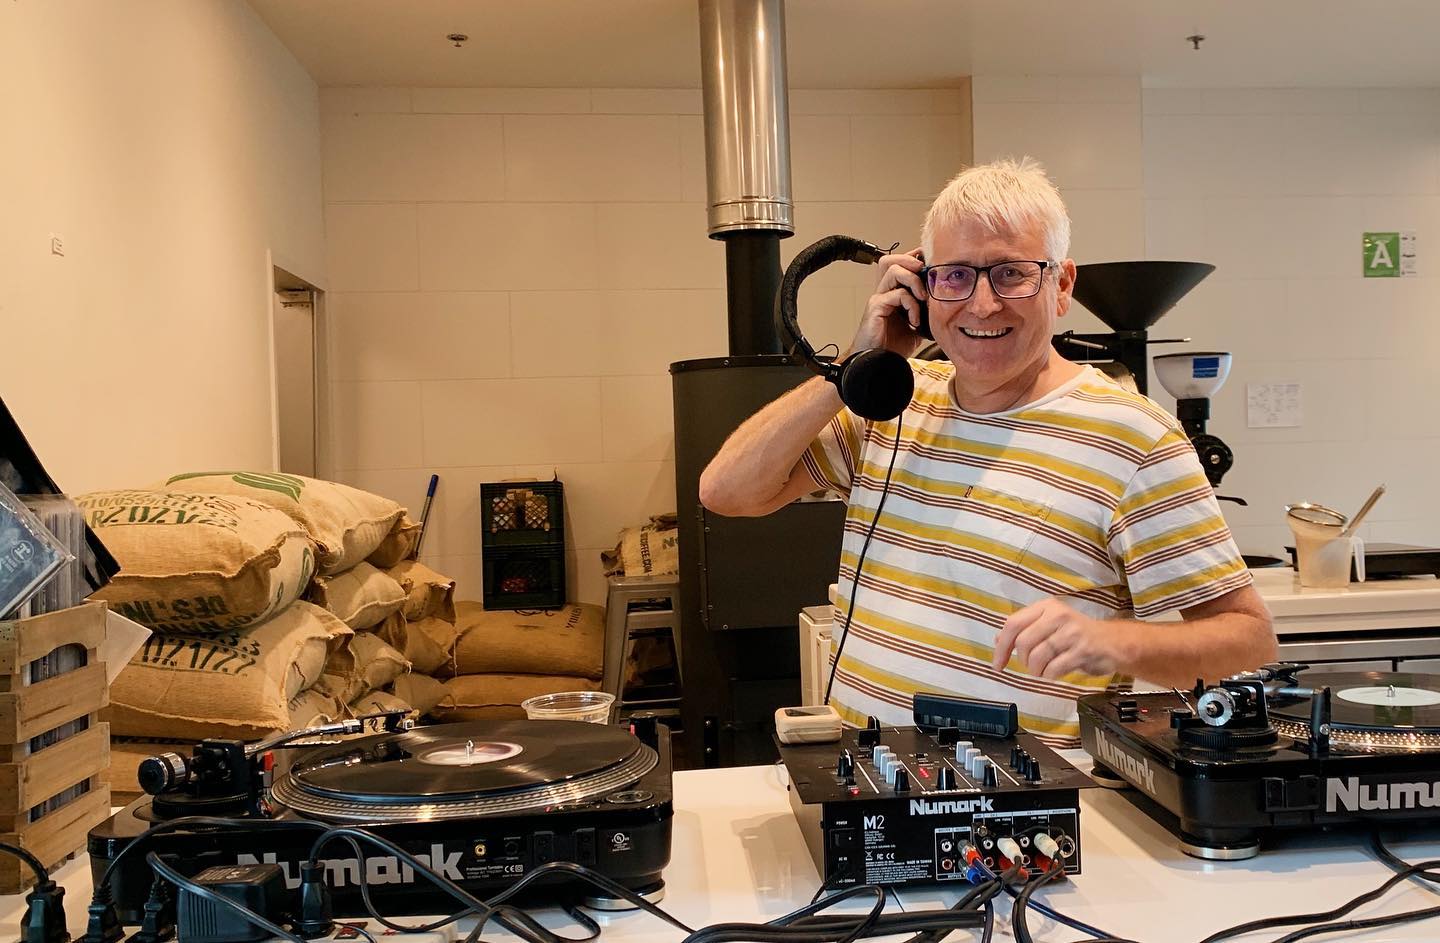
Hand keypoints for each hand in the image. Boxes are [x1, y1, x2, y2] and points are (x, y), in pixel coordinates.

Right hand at [849, 248, 926, 356]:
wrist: (879, 362)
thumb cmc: (893, 346)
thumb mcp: (916, 325)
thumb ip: (925, 311)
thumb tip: (943, 303)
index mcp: (892, 293)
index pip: (900, 265)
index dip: (914, 259)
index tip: (931, 266)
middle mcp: (884, 292)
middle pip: (891, 260)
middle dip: (910, 261)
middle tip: (925, 274)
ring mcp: (879, 298)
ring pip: (893, 271)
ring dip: (913, 280)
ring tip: (922, 297)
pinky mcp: (876, 307)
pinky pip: (897, 294)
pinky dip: (911, 304)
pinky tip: (914, 320)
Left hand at [992, 598, 1131, 679]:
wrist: (1114, 642)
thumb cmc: (1076, 634)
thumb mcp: (1049, 625)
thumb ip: (1025, 630)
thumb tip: (997, 640)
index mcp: (1046, 607)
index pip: (1013, 624)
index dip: (1001, 647)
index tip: (998, 664)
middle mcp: (1058, 615)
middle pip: (1023, 643)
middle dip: (1023, 661)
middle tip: (1032, 666)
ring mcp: (1072, 633)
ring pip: (1038, 658)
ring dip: (1036, 671)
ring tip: (1044, 670)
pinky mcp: (1083, 651)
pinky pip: (1054, 669)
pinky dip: (1050, 675)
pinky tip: (1056, 672)